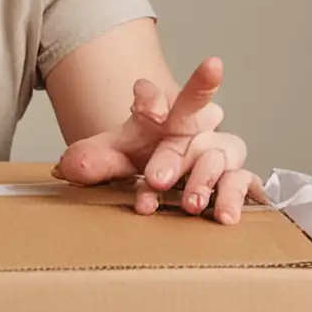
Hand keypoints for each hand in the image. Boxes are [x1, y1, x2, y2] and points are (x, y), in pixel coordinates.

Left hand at [52, 55, 267, 223]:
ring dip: (205, 179)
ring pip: (219, 154)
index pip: (158, 97)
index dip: (152, 97)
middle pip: (190, 129)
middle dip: (173, 155)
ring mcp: (217, 150)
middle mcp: (194, 127)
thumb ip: (93, 159)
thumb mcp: (114, 155)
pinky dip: (237, 197)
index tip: (142, 96)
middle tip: (156, 179)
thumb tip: (67, 168)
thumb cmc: (144, 153)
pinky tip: (227, 215)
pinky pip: (244, 182)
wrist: (173, 171)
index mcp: (163, 113)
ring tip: (191, 205)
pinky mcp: (235, 176)